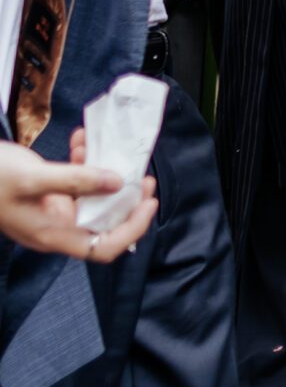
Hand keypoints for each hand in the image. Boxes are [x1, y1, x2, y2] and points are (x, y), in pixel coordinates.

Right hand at [0, 133, 153, 262]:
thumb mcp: (34, 177)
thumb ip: (75, 180)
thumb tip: (117, 182)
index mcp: (53, 234)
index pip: (104, 247)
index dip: (132, 228)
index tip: (149, 200)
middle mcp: (55, 227)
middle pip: (104, 220)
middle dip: (125, 195)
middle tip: (140, 171)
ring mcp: (50, 211)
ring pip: (91, 196)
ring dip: (102, 171)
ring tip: (104, 145)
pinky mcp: (45, 194)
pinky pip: (74, 181)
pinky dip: (82, 161)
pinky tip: (81, 139)